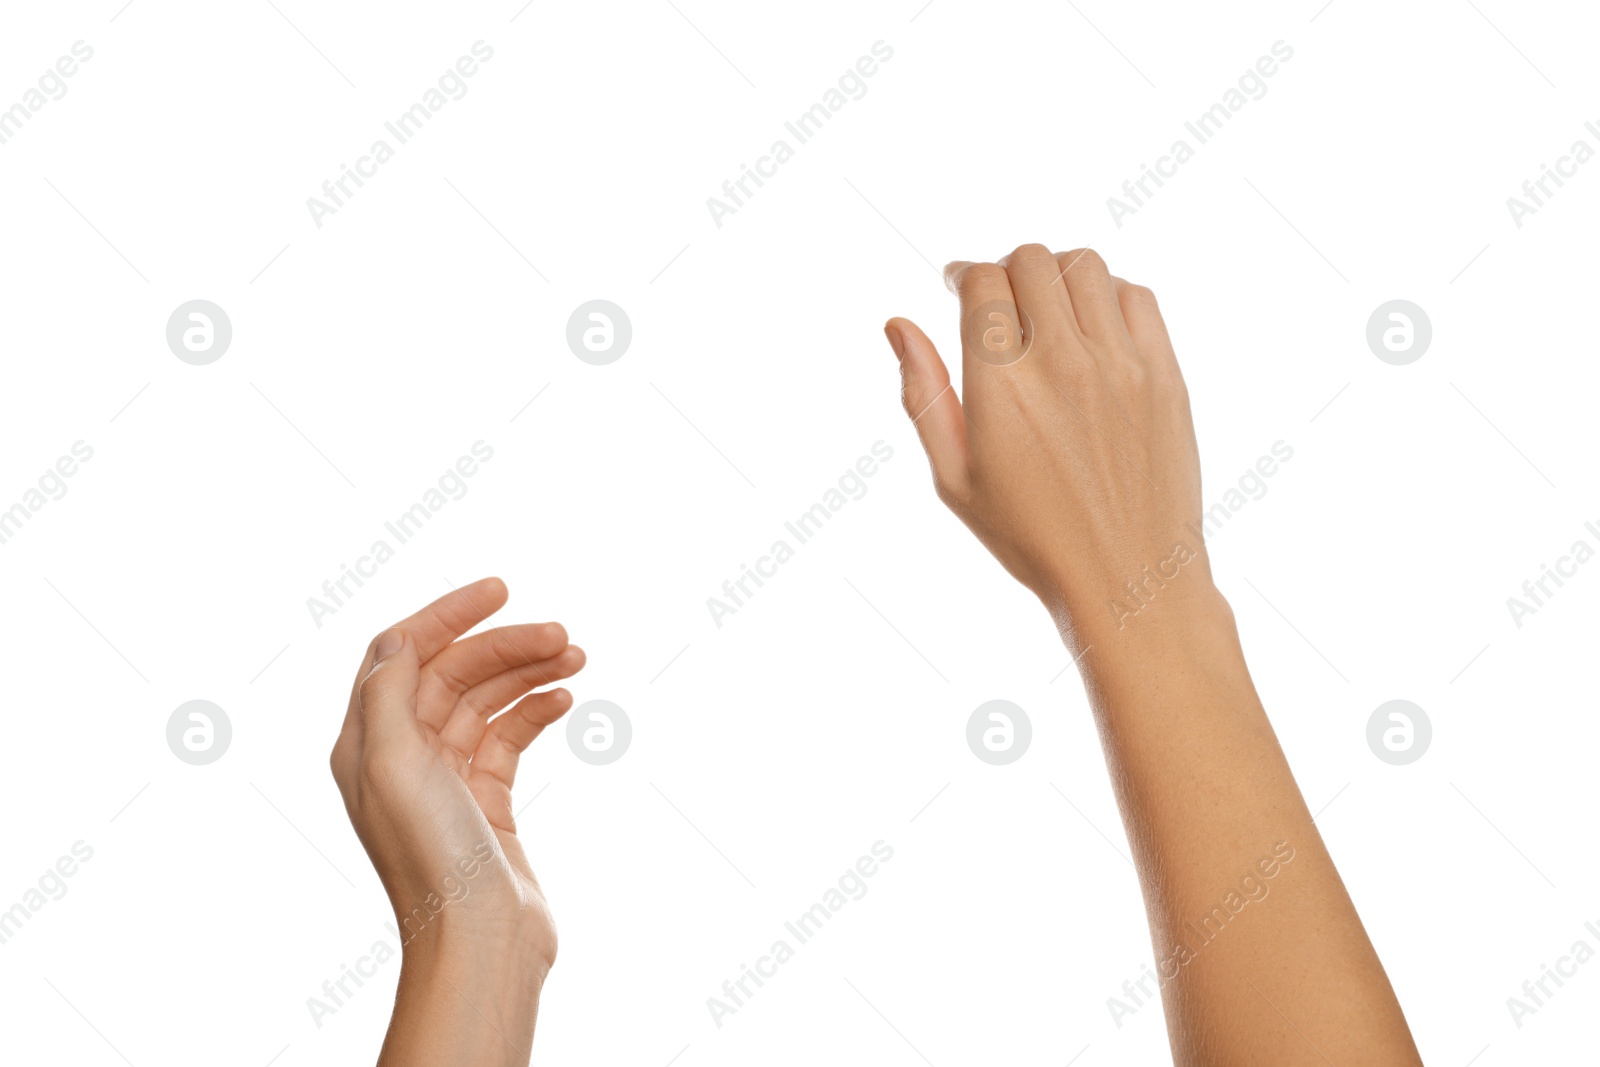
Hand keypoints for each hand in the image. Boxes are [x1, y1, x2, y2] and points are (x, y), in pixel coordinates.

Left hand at [330, 577, 584, 971]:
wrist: (480, 940)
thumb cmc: (431, 858)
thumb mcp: (392, 764)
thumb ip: (389, 692)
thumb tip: (398, 638)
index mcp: (368, 743)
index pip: (404, 652)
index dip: (448, 615)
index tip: (500, 591)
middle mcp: (402, 756)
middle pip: (454, 672)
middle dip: (506, 646)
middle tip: (562, 635)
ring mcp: (446, 780)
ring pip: (487, 701)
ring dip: (528, 672)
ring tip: (575, 658)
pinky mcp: (487, 802)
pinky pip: (509, 737)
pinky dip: (535, 711)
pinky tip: (563, 700)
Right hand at [885, 245, 1215, 645]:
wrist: (1127, 580)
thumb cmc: (1031, 539)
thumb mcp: (954, 479)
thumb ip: (923, 396)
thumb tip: (898, 325)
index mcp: (1001, 388)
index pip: (981, 282)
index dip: (963, 273)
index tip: (958, 284)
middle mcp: (1062, 363)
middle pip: (1031, 260)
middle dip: (1006, 268)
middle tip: (1000, 298)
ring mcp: (1121, 365)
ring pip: (1085, 265)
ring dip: (1056, 272)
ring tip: (1047, 303)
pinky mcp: (1165, 374)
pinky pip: (1137, 296)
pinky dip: (1108, 293)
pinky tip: (1093, 324)